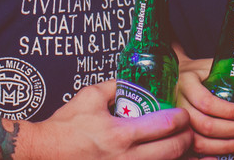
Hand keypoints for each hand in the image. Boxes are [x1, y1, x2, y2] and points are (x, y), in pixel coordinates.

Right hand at [21, 79, 191, 159]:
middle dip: (186, 139)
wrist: (45, 151)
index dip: (180, 118)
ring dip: (178, 157)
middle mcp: (126, 158)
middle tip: (188, 131)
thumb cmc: (66, 125)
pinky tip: (164, 158)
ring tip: (182, 148)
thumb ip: (115, 87)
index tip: (183, 114)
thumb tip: (133, 81)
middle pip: (171, 151)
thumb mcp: (90, 96)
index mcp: (120, 134)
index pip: (163, 125)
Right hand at [176, 57, 233, 157]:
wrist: (178, 75)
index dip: (229, 111)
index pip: (206, 102)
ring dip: (225, 146)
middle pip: (204, 125)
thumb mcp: (220, 68)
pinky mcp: (176, 132)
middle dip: (233, 130)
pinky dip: (210, 156)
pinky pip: (191, 151)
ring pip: (198, 141)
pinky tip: (226, 153)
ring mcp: (174, 120)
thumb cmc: (202, 72)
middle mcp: (177, 102)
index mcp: (187, 82)